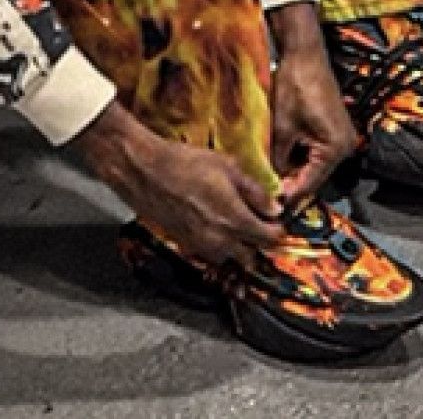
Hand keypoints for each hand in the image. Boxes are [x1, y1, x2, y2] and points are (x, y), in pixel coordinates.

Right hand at [72, 100, 284, 266]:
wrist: (145, 171)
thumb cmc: (184, 163)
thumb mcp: (228, 167)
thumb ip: (255, 191)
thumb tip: (275, 207)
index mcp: (234, 219)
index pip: (269, 239)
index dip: (277, 231)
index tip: (278, 223)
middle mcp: (219, 239)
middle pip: (251, 256)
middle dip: (258, 243)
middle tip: (259, 224)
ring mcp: (200, 245)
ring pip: (229, 259)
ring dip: (237, 247)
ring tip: (235, 224)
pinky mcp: (184, 244)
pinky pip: (210, 254)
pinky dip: (217, 246)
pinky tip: (213, 224)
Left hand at [267, 2, 357, 210]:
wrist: (304, 54)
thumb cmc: (295, 84)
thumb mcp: (282, 128)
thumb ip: (278, 159)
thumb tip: (271, 181)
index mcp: (335, 148)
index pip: (310, 183)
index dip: (289, 196)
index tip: (272, 207)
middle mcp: (344, 145)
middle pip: (314, 175)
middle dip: (291, 181)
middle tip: (267, 190)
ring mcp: (340, 136)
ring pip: (314, 163)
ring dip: (294, 167)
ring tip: (271, 172)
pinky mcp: (333, 127)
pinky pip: (316, 150)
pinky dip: (300, 153)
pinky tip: (282, 154)